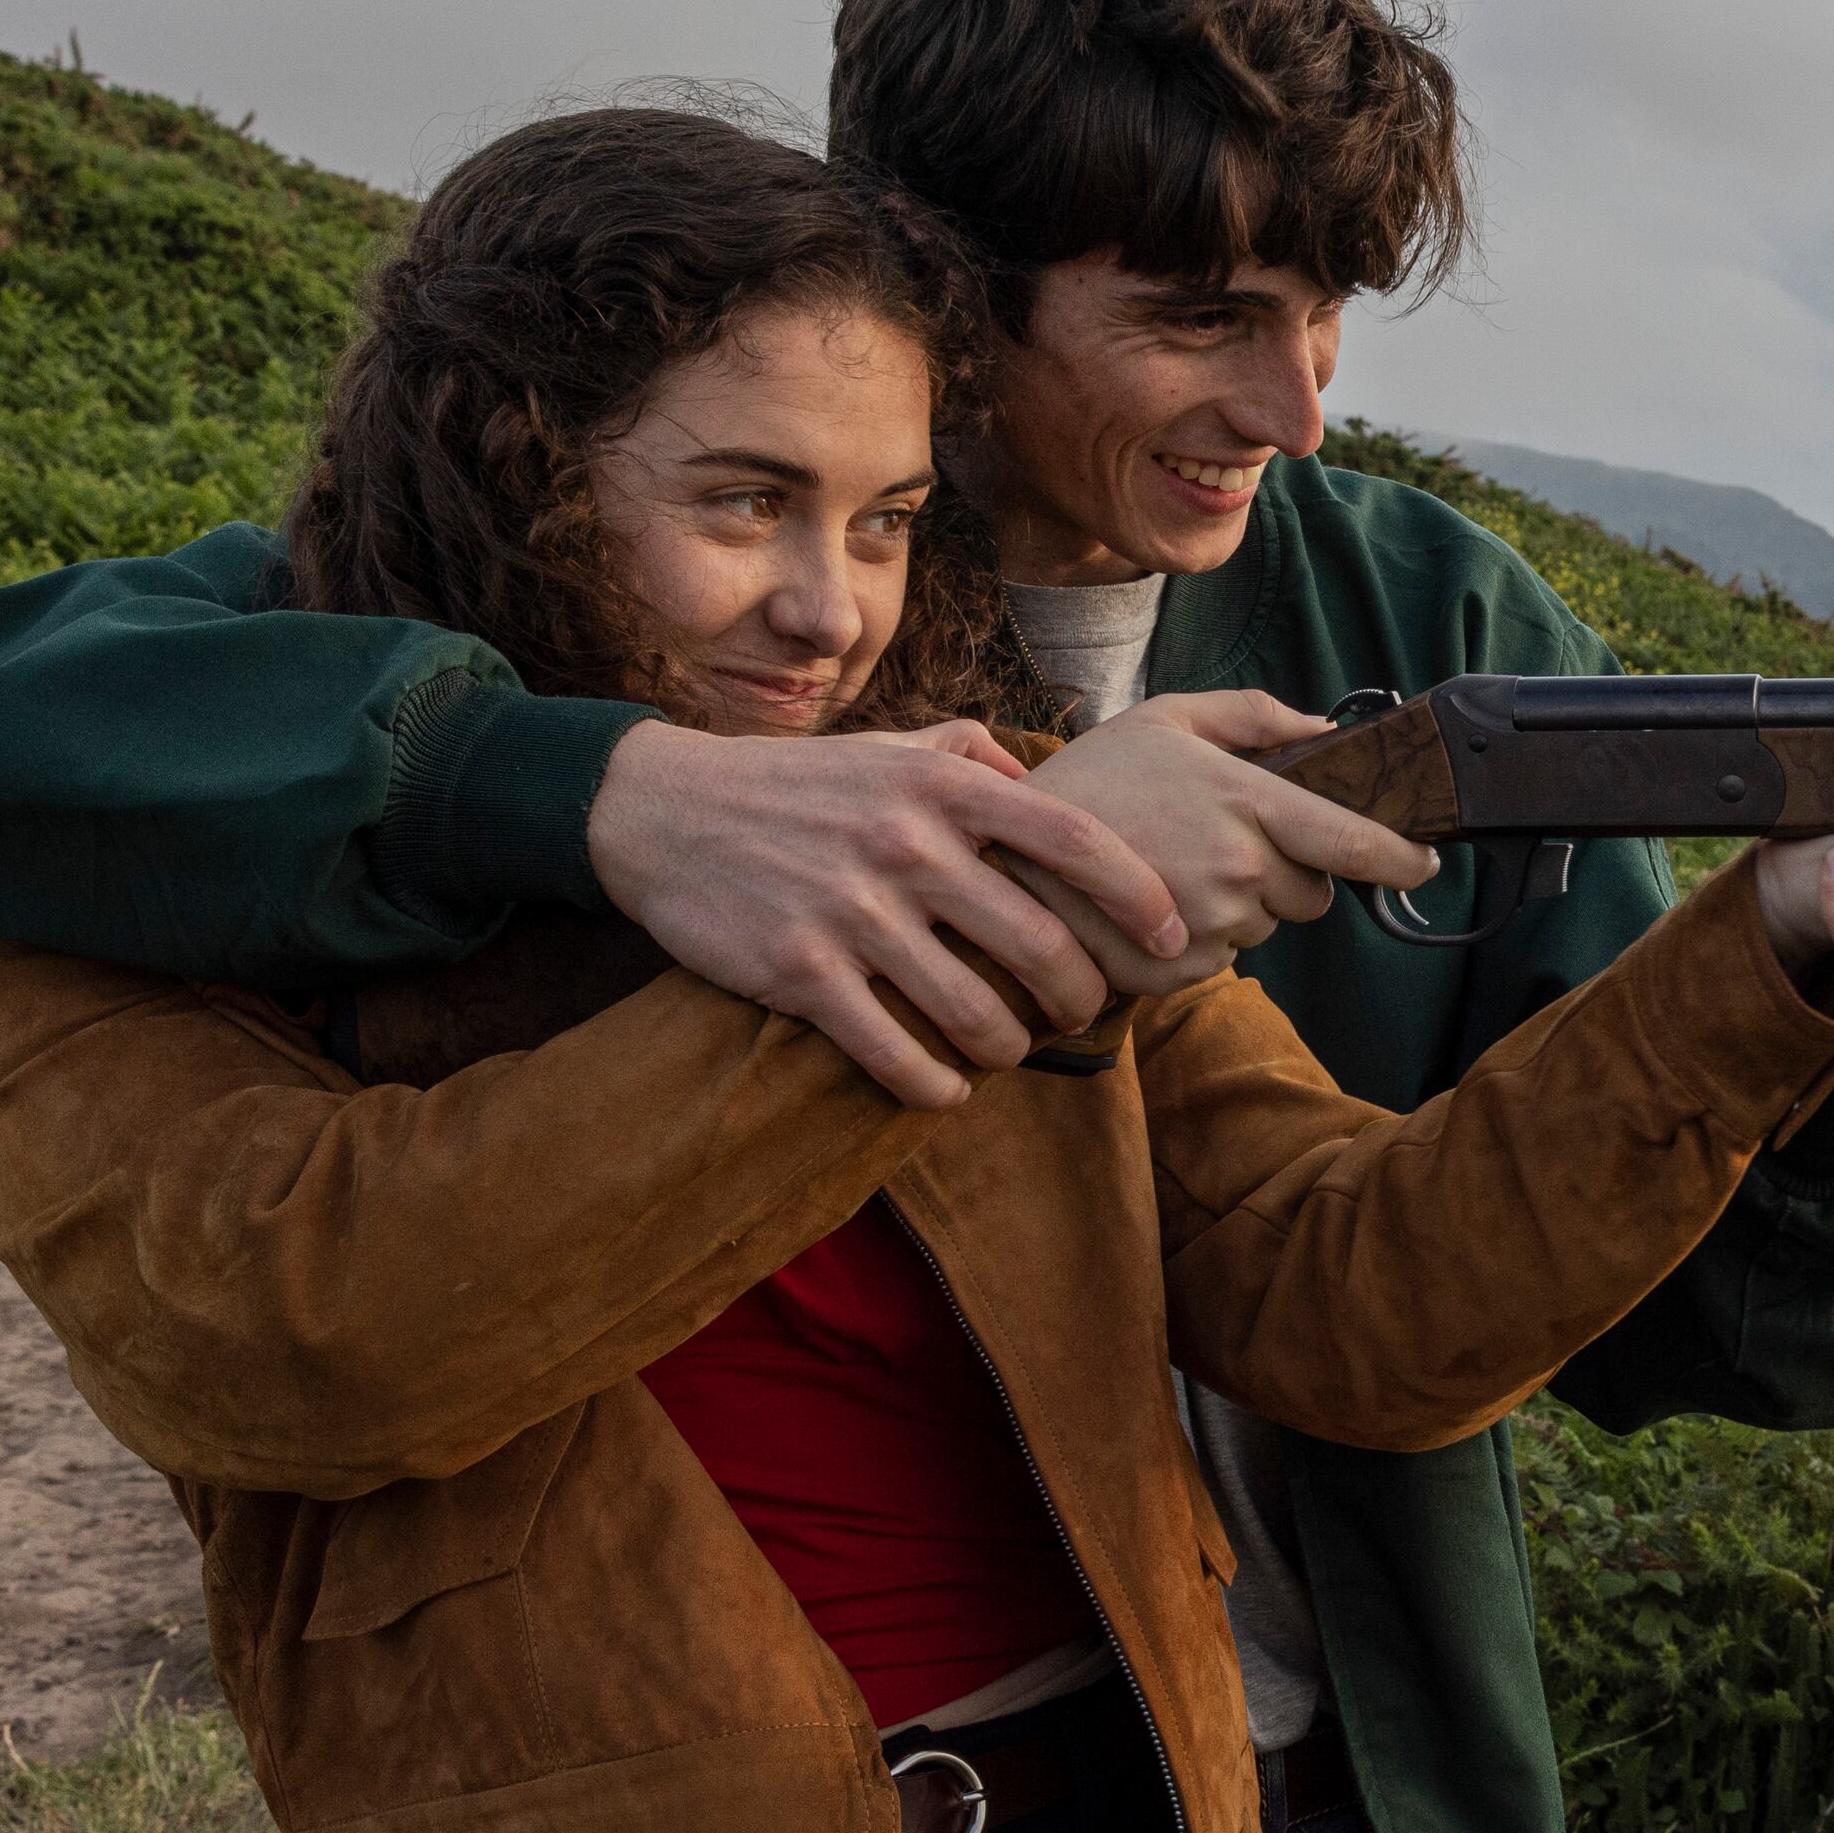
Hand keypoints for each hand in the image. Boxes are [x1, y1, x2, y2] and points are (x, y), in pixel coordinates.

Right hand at [587, 720, 1188, 1110]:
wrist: (662, 811)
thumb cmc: (794, 784)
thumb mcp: (887, 746)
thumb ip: (969, 754)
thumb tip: (1039, 779)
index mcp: (944, 790)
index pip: (1077, 844)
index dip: (1141, 897)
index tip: (1171, 936)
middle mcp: (909, 848)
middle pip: (1043, 947)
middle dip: (1081, 996)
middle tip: (1083, 1012)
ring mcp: (854, 914)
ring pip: (976, 1015)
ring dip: (1009, 1049)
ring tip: (1009, 1049)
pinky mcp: (800, 973)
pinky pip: (896, 1054)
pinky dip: (936, 1085)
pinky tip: (946, 1086)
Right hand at [1007, 693, 1448, 995]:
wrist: (1002, 852)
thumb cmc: (1090, 779)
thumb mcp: (1167, 719)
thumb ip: (1252, 717)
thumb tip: (1323, 725)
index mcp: (1249, 803)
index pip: (1356, 843)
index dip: (1403, 858)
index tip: (1425, 862)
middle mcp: (1240, 869)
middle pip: (1311, 896)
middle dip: (1285, 876)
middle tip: (1219, 845)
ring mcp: (1210, 925)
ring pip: (1262, 931)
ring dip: (1235, 908)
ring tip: (1170, 870)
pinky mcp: (1178, 969)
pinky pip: (1217, 962)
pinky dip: (1195, 942)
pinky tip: (1150, 907)